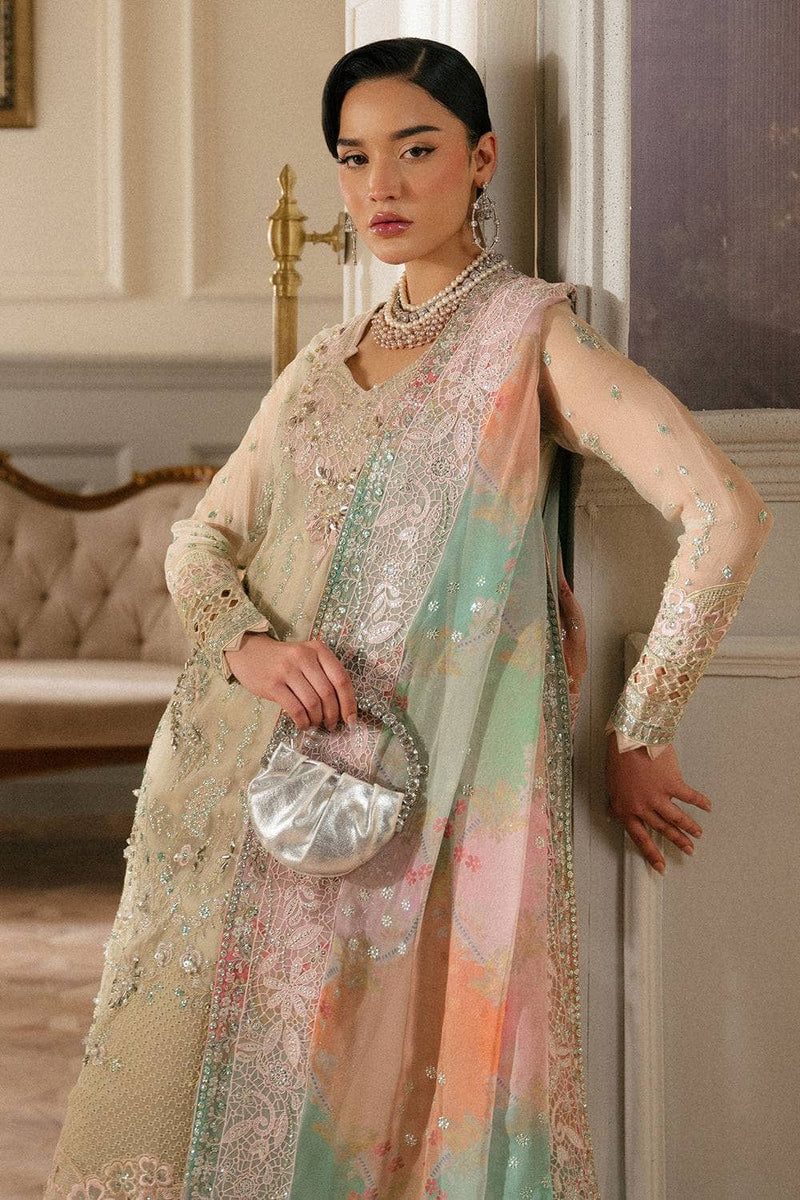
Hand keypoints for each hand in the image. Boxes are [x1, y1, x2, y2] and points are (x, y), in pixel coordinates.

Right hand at [225, 633, 357, 730]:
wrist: (249, 651)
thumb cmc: (283, 659)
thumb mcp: (306, 656)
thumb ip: (323, 673)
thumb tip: (342, 706)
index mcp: (318, 649)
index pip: (341, 678)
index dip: (349, 702)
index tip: (350, 718)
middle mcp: (304, 657)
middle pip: (328, 693)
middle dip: (333, 714)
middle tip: (331, 724)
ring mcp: (287, 670)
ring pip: (312, 703)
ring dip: (317, 719)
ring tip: (316, 723)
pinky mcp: (273, 684)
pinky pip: (295, 709)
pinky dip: (303, 721)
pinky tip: (303, 724)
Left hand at [604, 732, 712, 873]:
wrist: (628, 739)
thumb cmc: (617, 760)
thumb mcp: (611, 785)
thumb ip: (615, 803)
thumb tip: (611, 816)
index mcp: (625, 810)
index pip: (640, 838)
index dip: (651, 854)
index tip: (661, 867)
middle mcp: (642, 807)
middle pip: (663, 829)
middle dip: (678, 841)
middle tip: (689, 850)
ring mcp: (658, 797)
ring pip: (677, 818)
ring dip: (690, 827)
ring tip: (698, 833)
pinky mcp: (671, 784)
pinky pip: (689, 797)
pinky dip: (700, 802)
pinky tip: (708, 807)